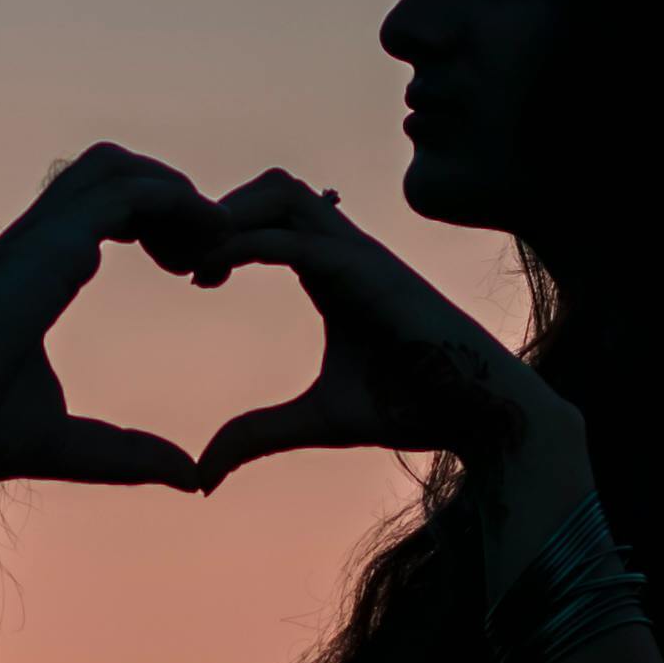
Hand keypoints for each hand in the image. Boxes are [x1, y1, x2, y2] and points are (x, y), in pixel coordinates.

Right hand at [0, 145, 225, 489]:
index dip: (157, 225)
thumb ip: (126, 454)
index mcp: (39, 271)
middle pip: (113, 172)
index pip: (102, 211)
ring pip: (120, 168)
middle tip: (208, 257)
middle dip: (172, 196)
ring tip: (213, 242)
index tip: (193, 274)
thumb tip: (188, 477)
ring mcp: (44, 235)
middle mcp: (40, 242)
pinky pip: (129, 194)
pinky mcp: (53, 241)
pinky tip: (209, 239)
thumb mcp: (67, 444)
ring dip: (176, 194)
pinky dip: (177, 204)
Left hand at [182, 175, 569, 486]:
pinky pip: (298, 241)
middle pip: (273, 186)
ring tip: (197, 262)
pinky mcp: (371, 274)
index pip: (273, 214)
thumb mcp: (315, 421)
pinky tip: (214, 273)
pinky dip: (247, 244)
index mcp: (335, 269)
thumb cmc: (413, 408)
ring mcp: (361, 255)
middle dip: (219, 207)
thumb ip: (258, 436)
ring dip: (230, 215)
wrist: (482, 412)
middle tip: (181, 259)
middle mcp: (347, 250)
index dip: (225, 230)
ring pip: (283, 193)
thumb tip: (201, 476)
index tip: (191, 274)